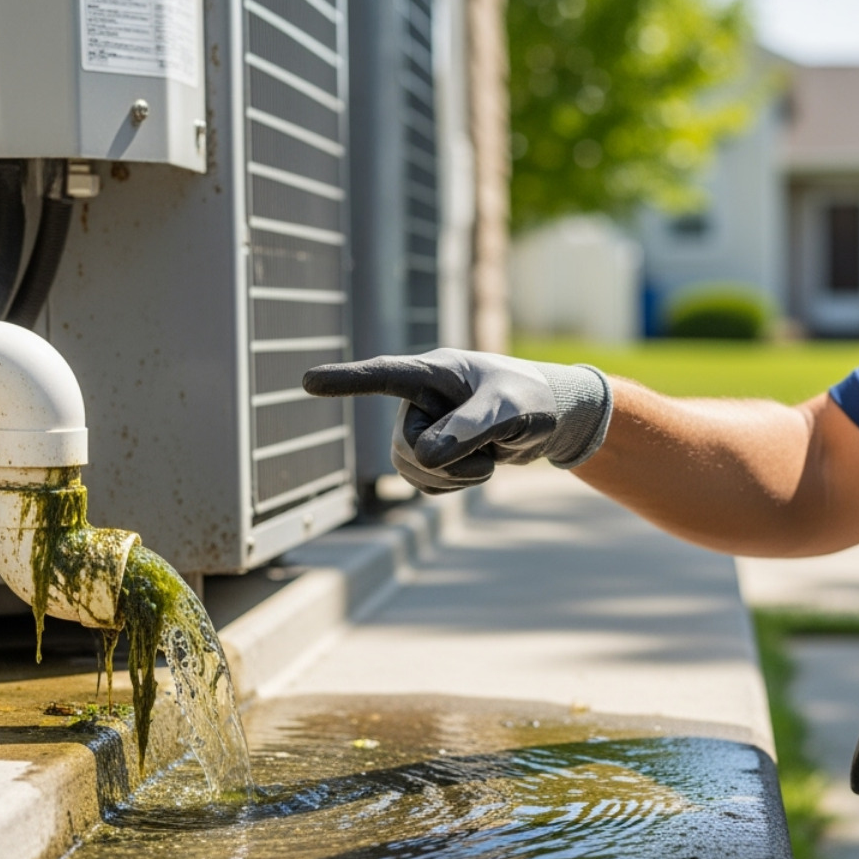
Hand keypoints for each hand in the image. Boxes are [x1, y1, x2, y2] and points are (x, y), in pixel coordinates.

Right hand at [302, 348, 611, 493]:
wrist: (550, 418)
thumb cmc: (532, 399)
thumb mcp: (508, 411)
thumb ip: (469, 429)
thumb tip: (423, 458)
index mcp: (434, 373)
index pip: (383, 376)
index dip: (346, 381)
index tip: (307, 381)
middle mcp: (420, 400)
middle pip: (405, 448)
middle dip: (447, 462)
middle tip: (488, 451)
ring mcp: (422, 428)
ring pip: (412, 471)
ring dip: (455, 477)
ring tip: (489, 457)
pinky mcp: (432, 454)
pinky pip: (426, 484)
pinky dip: (456, 485)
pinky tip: (479, 466)